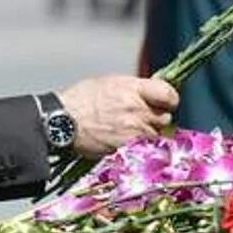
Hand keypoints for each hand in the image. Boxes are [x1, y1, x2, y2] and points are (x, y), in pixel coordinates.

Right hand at [57, 75, 179, 157]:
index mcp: (133, 88)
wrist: (63, 121)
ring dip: (147, 136)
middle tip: (141, 121)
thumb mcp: (110, 83)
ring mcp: (134, 129)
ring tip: (129, 133)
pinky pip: (145, 149)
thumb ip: (134, 89)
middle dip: (156, 120)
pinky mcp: (127, 146)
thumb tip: (149, 95)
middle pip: (165, 117)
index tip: (165, 103)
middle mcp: (137, 108)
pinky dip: (139, 148)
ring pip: (156, 135)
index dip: (169, 100)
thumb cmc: (81, 100)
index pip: (169, 94)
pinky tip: (126, 143)